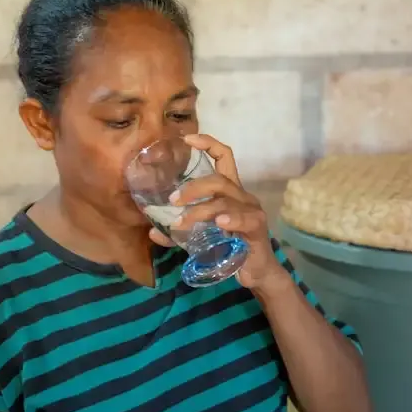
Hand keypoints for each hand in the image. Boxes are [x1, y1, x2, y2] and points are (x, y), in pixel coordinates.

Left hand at [146, 133, 288, 290]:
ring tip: (181, 222)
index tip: (187, 139)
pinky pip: (244, 218)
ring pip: (225, 201)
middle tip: (172, 200)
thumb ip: (179, 232)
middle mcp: (242, 196)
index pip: (224, 157)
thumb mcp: (201, 236)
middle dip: (193, 188)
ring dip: (200, 210)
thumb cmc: (230, 247)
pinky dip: (231, 218)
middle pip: (219, 180)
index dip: (208, 144)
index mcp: (230, 191)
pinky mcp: (258, 228)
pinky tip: (220, 222)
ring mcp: (252, 211)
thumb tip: (153, 231)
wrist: (256, 272)